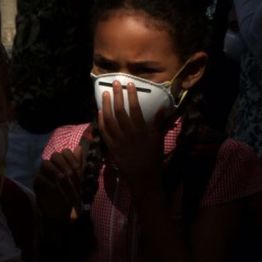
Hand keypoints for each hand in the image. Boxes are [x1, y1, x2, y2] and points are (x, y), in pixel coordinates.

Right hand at [35, 147, 83, 222]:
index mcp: (63, 163)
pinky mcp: (36, 183)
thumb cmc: (72, 194)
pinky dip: (48, 181)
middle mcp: (52, 165)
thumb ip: (79, 164)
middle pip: (55, 156)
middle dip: (64, 164)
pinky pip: (39, 177)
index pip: (66, 152)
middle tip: (70, 175)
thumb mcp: (79, 180)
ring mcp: (43, 173)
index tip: (78, 169)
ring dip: (55, 170)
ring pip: (45, 163)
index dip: (72, 159)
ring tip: (63, 179)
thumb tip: (79, 147)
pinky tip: (55, 187)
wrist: (63, 212)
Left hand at [98, 81, 166, 195]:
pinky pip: (104, 131)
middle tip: (115, 83)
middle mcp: (129, 134)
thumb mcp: (158, 139)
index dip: (132, 95)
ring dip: (106, 105)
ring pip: (109, 119)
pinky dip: (101, 120)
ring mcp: (118, 141)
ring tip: (106, 94)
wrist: (143, 178)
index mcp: (142, 131)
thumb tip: (161, 108)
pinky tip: (100, 111)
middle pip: (120, 111)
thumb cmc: (153, 158)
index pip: (136, 109)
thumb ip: (158, 123)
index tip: (130, 84)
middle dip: (117, 95)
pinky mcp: (111, 147)